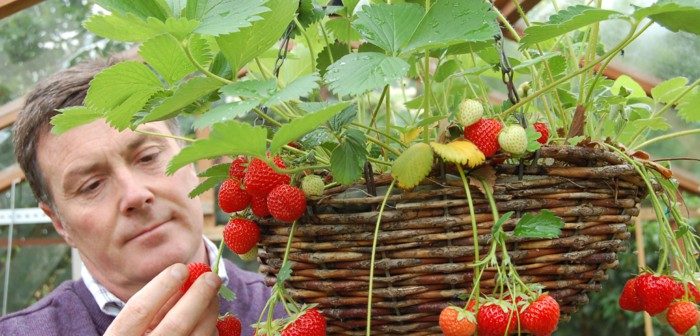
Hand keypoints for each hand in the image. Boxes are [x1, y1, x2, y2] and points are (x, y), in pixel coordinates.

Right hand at [104, 263, 220, 335]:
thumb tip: (187, 276)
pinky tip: (210, 318)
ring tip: (214, 293)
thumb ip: (156, 303)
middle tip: (212, 277)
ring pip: (197, 335)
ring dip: (210, 311)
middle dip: (198, 296)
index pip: (139, 309)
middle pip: (176, 324)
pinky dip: (212, 329)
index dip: (162, 286)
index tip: (182, 268)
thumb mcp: (135, 324)